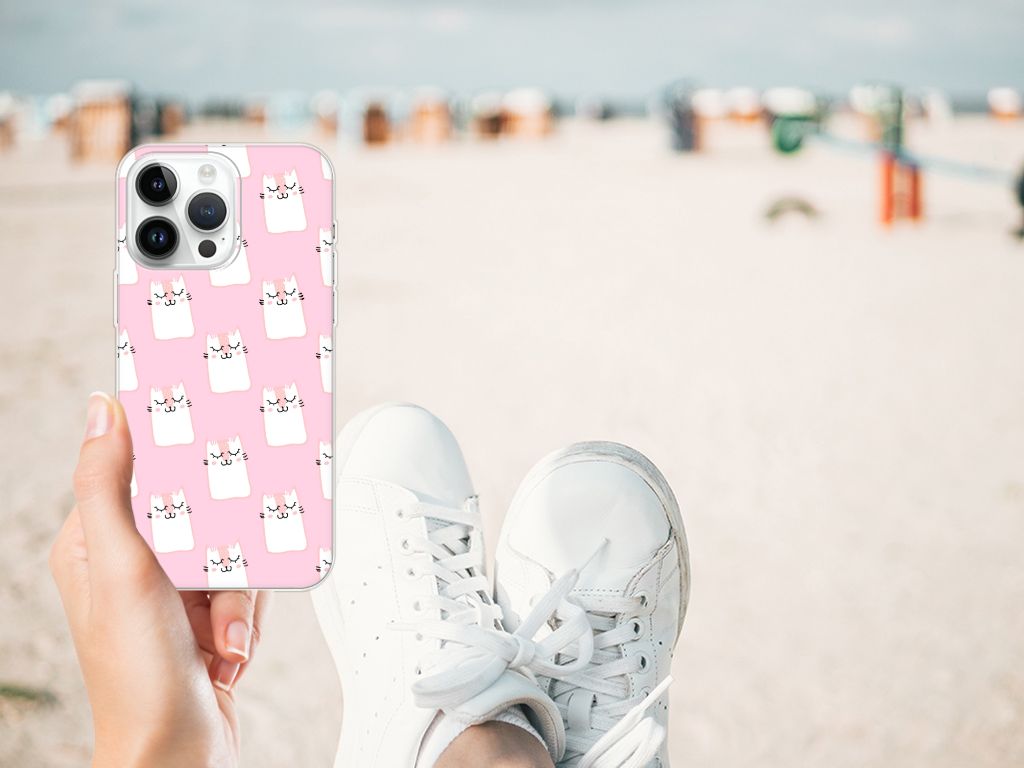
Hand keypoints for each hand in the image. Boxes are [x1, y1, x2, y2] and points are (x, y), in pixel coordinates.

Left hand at [50, 392, 269, 767]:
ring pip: (232, 549)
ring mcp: (172, 591)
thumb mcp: (121, 569)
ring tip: (221, 635)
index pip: (139, 471)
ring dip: (236, 596)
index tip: (211, 434)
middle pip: (202, 510)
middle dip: (222, 552)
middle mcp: (133, 563)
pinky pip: (247, 585)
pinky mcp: (205, 614)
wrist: (179, 754)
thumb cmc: (138, 677)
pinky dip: (246, 617)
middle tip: (221, 572)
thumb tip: (102, 412)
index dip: (177, 456)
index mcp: (96, 542)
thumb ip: (107, 487)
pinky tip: (228, 648)